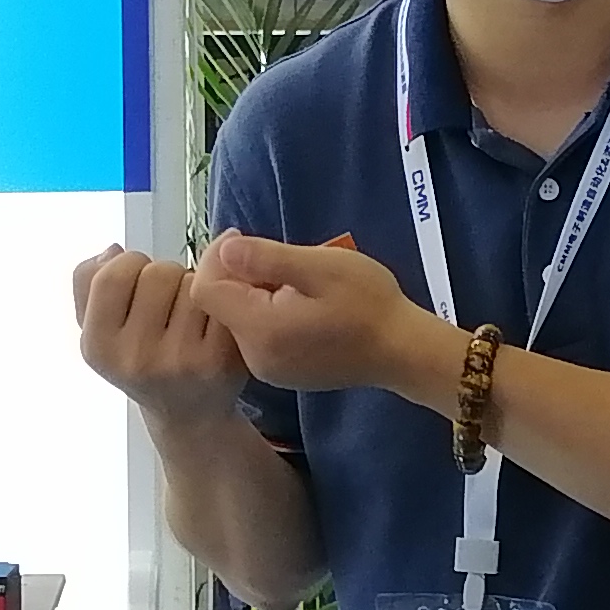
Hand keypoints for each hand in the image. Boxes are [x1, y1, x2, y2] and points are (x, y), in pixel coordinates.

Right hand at [72, 247, 248, 429]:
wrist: (188, 414)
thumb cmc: (140, 360)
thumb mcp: (97, 329)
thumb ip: (87, 283)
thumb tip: (113, 251)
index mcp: (99, 346)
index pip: (112, 274)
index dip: (128, 265)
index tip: (136, 280)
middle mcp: (137, 357)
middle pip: (158, 273)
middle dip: (165, 275)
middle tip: (167, 300)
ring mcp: (180, 359)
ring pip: (193, 281)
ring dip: (194, 286)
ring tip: (188, 313)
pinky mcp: (220, 359)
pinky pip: (221, 299)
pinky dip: (220, 302)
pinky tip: (212, 323)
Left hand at [188, 232, 457, 402]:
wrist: (403, 351)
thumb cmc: (370, 303)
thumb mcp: (321, 267)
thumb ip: (268, 258)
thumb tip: (224, 248)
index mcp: (260, 330)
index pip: (206, 290)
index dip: (215, 258)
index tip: (243, 236)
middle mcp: (255, 357)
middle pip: (219, 306)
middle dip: (236, 274)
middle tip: (275, 255)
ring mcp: (267, 370)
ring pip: (237, 319)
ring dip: (252, 291)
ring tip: (291, 277)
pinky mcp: (280, 373)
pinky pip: (256, 335)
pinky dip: (265, 311)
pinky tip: (297, 301)